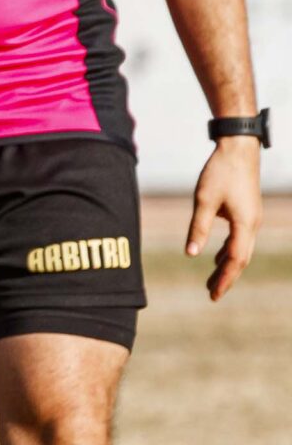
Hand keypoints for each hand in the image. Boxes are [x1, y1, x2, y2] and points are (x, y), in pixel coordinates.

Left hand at [186, 137, 262, 300]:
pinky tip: (216, 257)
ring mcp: (252, 218)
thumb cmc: (220, 172)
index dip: (225, 278)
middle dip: (227, 277)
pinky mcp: (247, 212)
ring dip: (227, 265)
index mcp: (245, 224)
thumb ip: (198, 228)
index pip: (235, 259)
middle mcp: (253, 224)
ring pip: (241, 249)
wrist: (238, 149)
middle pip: (240, 258)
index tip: (214, 295)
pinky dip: (228, 251)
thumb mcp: (204, 201)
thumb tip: (191, 253)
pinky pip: (239, 238)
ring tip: (213, 282)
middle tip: (212, 295)